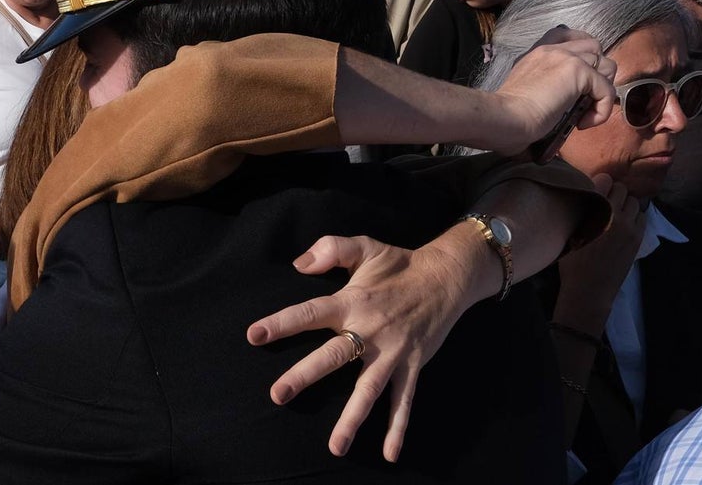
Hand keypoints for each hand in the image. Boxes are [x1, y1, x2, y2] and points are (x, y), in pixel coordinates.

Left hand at [246, 229, 486, 462]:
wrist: (447, 277)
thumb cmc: (399, 264)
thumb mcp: (365, 246)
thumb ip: (331, 248)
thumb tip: (299, 264)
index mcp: (353, 300)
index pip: (310, 312)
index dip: (282, 323)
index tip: (255, 336)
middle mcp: (370, 330)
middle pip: (333, 355)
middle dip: (305, 375)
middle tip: (278, 394)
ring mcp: (393, 352)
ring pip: (369, 389)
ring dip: (352, 418)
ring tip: (335, 446)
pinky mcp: (413, 366)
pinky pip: (404, 401)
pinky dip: (398, 427)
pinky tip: (389, 454)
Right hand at [486, 27, 616, 155]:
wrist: (504, 117)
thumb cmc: (506, 114)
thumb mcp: (524, 90)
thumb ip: (541, 87)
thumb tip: (555, 108)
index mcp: (538, 52)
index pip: (568, 35)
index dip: (582, 52)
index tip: (580, 76)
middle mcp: (553, 49)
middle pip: (595, 47)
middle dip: (598, 72)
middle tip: (585, 97)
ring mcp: (567, 58)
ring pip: (607, 65)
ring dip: (602, 89)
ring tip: (586, 110)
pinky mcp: (579, 72)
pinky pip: (607, 89)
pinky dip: (602, 109)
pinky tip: (583, 123)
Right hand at [553, 174, 645, 330]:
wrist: (589, 291)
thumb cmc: (572, 263)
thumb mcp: (569, 232)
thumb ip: (580, 210)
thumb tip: (588, 193)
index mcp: (594, 211)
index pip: (605, 179)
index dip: (600, 182)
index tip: (595, 189)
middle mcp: (615, 215)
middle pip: (622, 188)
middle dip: (614, 192)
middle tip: (605, 201)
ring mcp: (630, 227)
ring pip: (634, 201)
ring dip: (626, 203)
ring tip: (616, 213)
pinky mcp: (638, 238)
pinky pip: (642, 217)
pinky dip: (635, 216)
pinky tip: (625, 224)